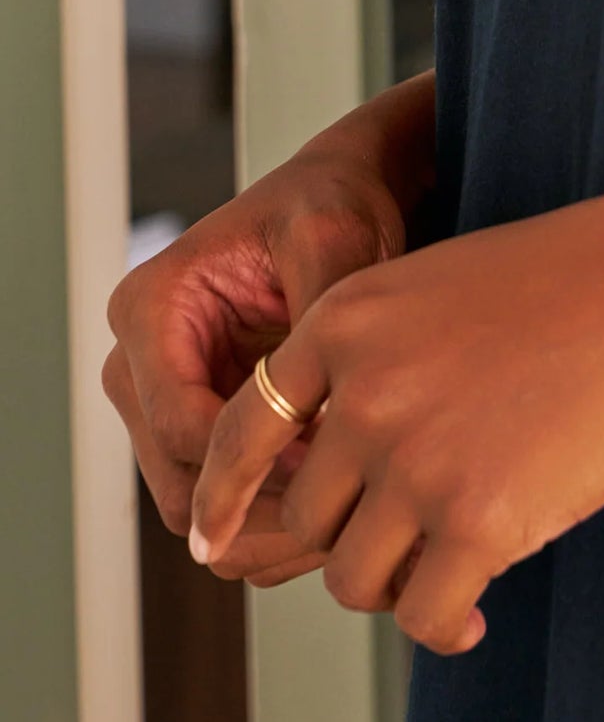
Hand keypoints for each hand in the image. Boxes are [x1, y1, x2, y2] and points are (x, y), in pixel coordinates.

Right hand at [103, 73, 434, 585]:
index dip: (255, 464)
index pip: (183, 426)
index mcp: (151, 310)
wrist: (340, 195)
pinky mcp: (198, 420)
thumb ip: (319, 330)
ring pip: (196, 503)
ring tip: (347, 521)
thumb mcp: (333, 243)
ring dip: (264, 526)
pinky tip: (339, 507)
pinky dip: (271, 513)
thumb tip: (321, 427)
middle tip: (341, 521)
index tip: (333, 466)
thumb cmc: (333, 205)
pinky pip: (221, 494)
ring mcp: (162, 397)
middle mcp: (138, 361)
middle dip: (257, 511)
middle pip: (178, 481)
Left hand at [187, 173, 603, 653]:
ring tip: (448, 571)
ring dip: (394, 582)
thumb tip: (344, 463)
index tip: (216, 535)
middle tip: (407, 542)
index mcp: (348, 318)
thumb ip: (385, 358)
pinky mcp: (480, 522)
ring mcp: (418, 460)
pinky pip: (421, 614)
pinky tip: (478, 613)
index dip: (225, 493)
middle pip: (305, 514)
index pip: (241, 430)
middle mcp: (364, 391)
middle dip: (349, 535)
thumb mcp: (454, 284)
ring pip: (353, 575)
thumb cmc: (590, 273)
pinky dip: (444, 625)